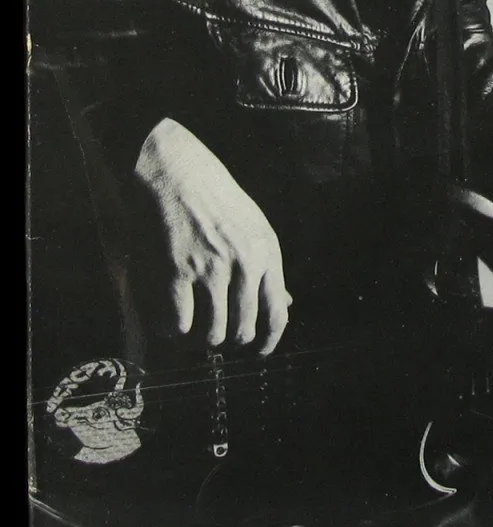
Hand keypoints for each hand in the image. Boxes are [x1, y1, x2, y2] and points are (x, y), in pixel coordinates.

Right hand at [132, 117, 290, 353]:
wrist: (177, 173)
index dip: (269, 342)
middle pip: (242, 330)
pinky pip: (179, 324)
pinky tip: (173, 319)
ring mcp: (208, 268)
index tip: (259, 353)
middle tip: (218, 335)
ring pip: (211, 334)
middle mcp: (242, 263)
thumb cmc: (218, 201)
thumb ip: (269, 268)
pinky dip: (174, 330)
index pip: (277, 314)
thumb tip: (285, 303)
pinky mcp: (175, 272)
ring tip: (195, 327)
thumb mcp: (256, 228)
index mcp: (266, 253)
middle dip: (230, 340)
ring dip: (202, 338)